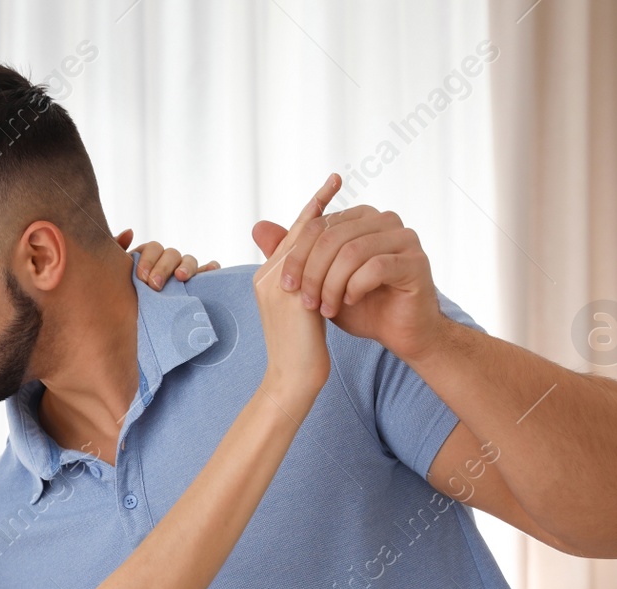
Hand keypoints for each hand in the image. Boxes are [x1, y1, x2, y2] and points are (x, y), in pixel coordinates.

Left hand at [115, 228, 219, 290]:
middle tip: (155, 285)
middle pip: (171, 254)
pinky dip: (211, 268)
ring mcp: (183, 274)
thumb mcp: (114, 277)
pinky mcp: (198, 285)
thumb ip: (116, 253)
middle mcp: (167, 264)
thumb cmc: (121, 300)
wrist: (131, 331)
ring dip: (186, 266)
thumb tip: (130, 232)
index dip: (148, 260)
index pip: (152, 249)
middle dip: (163, 267)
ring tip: (181, 277)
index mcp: (147, 259)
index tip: (141, 278)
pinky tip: (211, 271)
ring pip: (189, 260)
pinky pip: (208, 272)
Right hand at [252, 177, 337, 399]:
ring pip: (302, 241)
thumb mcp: (302, 313)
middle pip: (295, 233)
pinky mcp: (291, 296)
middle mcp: (267, 278)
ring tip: (340, 189)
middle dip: (316, 204)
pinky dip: (330, 239)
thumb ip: (307, 286)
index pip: (289, 239)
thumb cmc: (301, 353)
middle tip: (336, 178)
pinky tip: (349, 226)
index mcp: (267, 281)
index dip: (308, 214)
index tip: (328, 190)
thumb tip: (324, 270)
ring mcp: (277, 285)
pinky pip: (312, 258)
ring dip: (323, 214)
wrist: (292, 381)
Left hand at [273, 187, 445, 361]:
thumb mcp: (317, 280)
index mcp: (359, 218)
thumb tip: (257, 226)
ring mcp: (403, 238)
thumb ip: (291, 254)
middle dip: (311, 273)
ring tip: (326, 309)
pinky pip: (375, 267)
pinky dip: (355, 287)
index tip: (286, 287)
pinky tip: (350, 302)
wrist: (397, 332)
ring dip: (331, 284)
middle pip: (331, 236)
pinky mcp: (415, 261)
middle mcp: (383, 220)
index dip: (296, 257)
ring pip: (351, 251)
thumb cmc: (359, 306)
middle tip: (306, 302)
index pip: (316, 225)